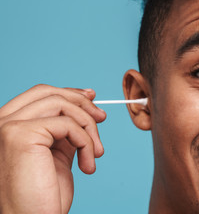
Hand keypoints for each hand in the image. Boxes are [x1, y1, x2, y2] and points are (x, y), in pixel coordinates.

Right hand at [0, 84, 105, 213]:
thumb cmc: (43, 194)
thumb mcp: (58, 153)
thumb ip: (66, 129)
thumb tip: (86, 104)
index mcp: (10, 124)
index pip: (40, 94)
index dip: (69, 92)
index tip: (92, 97)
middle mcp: (3, 121)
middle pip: (50, 93)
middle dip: (82, 103)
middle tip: (102, 117)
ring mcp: (9, 126)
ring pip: (62, 105)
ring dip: (88, 127)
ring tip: (96, 153)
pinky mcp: (21, 134)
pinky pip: (68, 124)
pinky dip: (86, 141)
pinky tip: (87, 164)